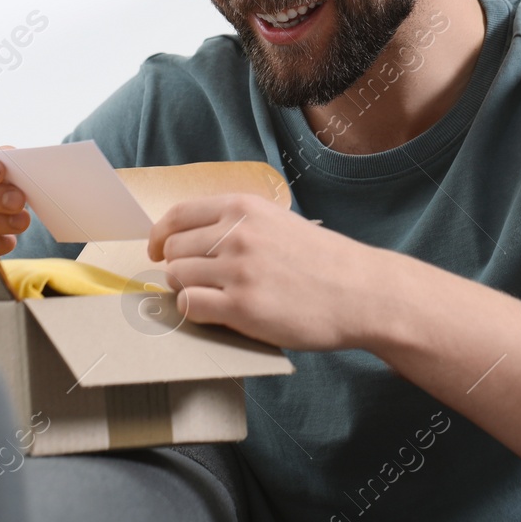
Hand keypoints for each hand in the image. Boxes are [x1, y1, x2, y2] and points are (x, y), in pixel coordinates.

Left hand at [146, 193, 381, 350]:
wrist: (363, 292)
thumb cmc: (325, 262)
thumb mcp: (279, 223)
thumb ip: (238, 226)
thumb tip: (193, 241)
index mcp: (245, 208)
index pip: (177, 215)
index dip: (159, 235)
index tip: (157, 249)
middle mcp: (237, 233)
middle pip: (172, 249)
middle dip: (177, 267)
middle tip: (198, 281)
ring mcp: (238, 270)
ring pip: (176, 277)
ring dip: (187, 290)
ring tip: (214, 298)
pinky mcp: (242, 307)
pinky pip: (190, 305)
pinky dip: (194, 311)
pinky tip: (217, 313)